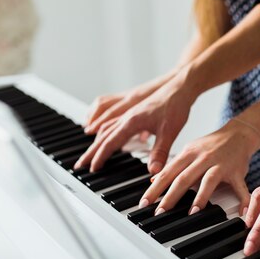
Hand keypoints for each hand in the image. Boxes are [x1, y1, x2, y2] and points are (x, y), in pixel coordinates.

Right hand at [75, 68, 198, 172]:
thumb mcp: (170, 132)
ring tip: (88, 152)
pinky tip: (102, 132)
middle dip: (91, 151)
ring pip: (105, 127)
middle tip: (80, 164)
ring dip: (95, 140)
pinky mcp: (134, 111)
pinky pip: (112, 120)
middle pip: (102, 136)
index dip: (101, 156)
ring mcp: (129, 113)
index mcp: (131, 121)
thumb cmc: (175, 106)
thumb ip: (160, 152)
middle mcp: (126, 116)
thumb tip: (153, 171)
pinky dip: (102, 128)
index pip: (110, 142)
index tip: (92, 168)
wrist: (179, 87)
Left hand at [139, 119, 259, 214]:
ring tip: (192, 212)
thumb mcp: (189, 151)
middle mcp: (203, 158)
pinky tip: (240, 212)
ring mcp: (220, 164)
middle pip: (183, 178)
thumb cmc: (211, 145)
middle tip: (160, 212)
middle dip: (170, 197)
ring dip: (201, 197)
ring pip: (208, 181)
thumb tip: (154, 179)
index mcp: (188, 154)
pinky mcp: (237, 171)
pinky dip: (242, 199)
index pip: (167, 173)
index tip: (144, 203)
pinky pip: (239, 187)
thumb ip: (173, 166)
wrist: (238, 133)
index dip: (154, 189)